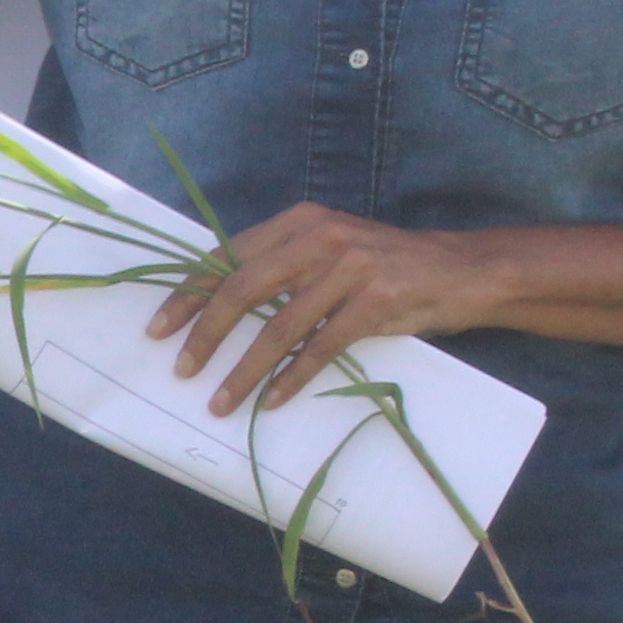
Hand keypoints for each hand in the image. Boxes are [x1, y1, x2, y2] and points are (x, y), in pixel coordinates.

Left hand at [147, 205, 500, 418]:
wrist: (462, 270)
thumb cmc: (387, 265)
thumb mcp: (330, 250)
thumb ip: (283, 266)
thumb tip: (218, 301)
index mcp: (300, 222)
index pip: (227, 257)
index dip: (189, 293)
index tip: (159, 326)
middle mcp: (320, 237)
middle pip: (242, 289)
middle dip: (204, 333)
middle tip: (181, 368)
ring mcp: (349, 267)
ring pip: (279, 326)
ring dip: (245, 370)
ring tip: (222, 401)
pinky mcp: (376, 300)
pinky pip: (321, 348)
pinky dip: (292, 378)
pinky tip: (273, 400)